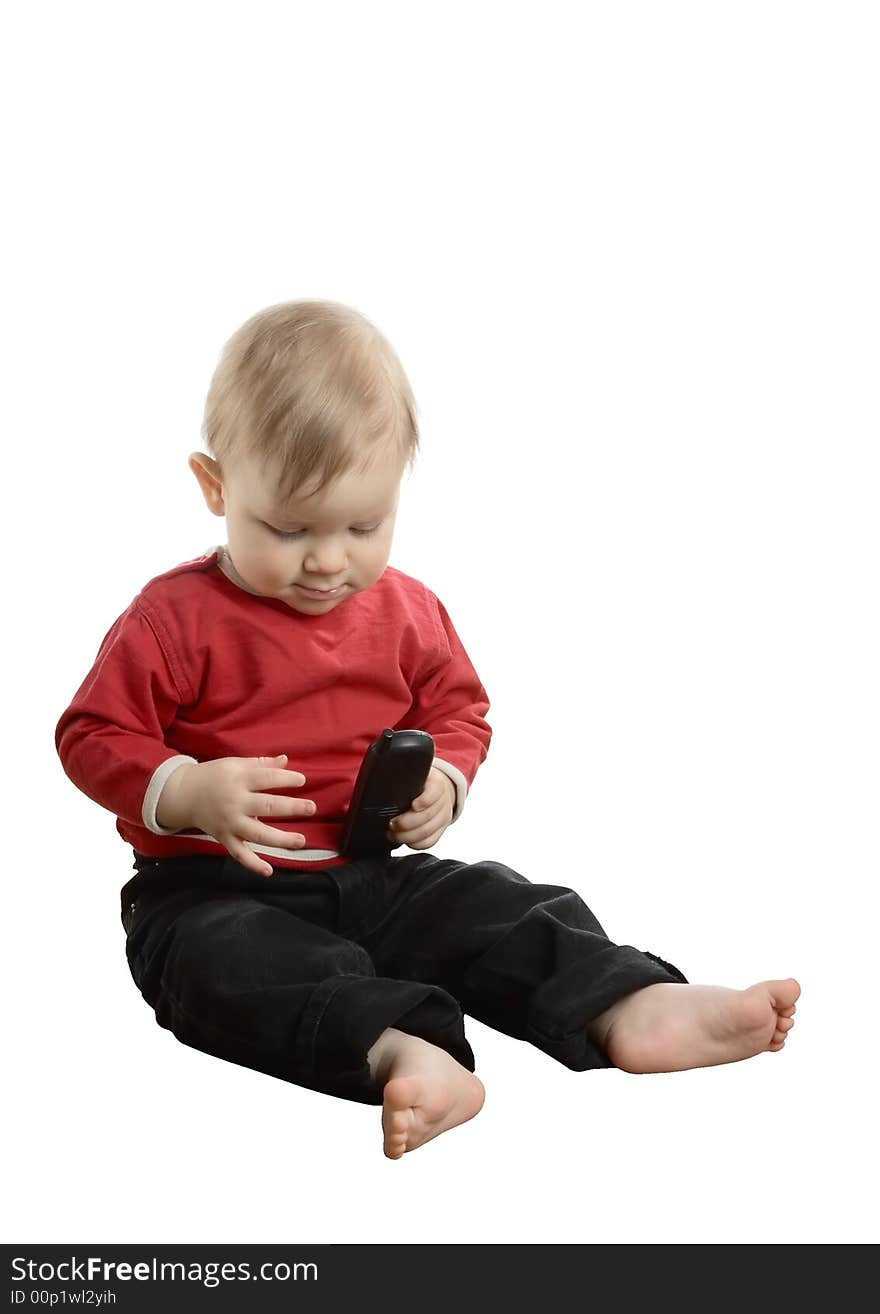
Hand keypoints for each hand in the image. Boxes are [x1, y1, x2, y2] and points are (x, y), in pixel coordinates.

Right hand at [157, 754, 314, 877]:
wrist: (183, 794)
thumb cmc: (214, 776)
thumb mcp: (235, 764)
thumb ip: (261, 764)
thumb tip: (286, 760)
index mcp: (238, 780)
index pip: (266, 779)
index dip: (286, 779)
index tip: (302, 781)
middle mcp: (235, 802)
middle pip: (266, 806)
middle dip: (290, 808)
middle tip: (311, 808)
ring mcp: (230, 823)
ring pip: (257, 834)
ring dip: (280, 839)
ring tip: (301, 840)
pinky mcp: (224, 838)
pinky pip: (239, 854)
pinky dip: (253, 864)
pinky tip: (268, 871)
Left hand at [386, 766, 455, 850]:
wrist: (437, 791)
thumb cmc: (419, 782)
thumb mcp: (413, 774)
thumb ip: (402, 776)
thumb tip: (381, 781)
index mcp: (436, 783)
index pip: (435, 791)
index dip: (425, 800)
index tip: (413, 805)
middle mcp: (443, 801)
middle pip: (428, 816)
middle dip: (407, 823)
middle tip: (391, 824)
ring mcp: (443, 817)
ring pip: (427, 831)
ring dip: (407, 836)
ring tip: (392, 834)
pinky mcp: (441, 830)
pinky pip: (430, 841)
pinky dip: (415, 844)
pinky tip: (404, 840)